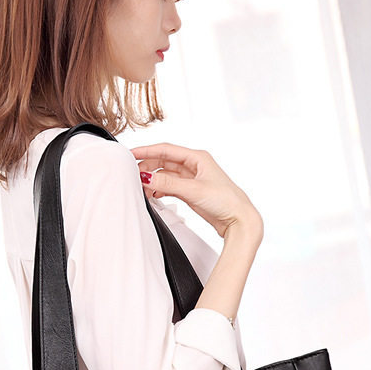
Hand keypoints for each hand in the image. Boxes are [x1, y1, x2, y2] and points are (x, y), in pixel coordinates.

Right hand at [130, 142, 263, 242]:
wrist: (239, 220)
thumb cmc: (226, 201)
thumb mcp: (193, 190)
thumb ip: (168, 183)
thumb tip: (146, 177)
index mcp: (198, 158)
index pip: (166, 149)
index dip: (147, 151)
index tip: (131, 154)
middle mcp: (195, 165)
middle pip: (164, 160)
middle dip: (148, 167)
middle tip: (134, 175)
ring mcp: (192, 179)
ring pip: (166, 174)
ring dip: (154, 179)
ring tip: (143, 188)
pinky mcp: (191, 192)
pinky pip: (170, 185)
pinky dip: (160, 189)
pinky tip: (154, 194)